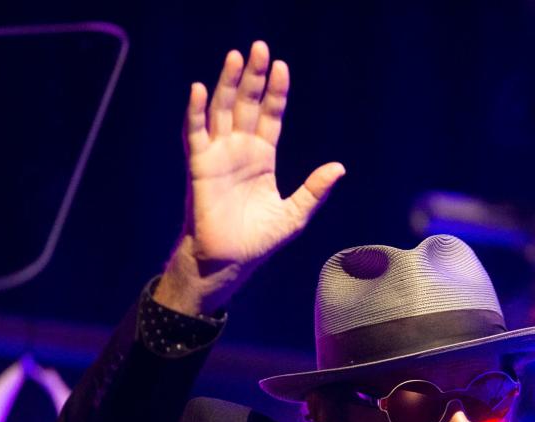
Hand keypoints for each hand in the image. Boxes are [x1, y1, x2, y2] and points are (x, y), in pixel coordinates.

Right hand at [156, 42, 345, 314]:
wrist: (228, 262)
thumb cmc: (258, 241)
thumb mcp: (294, 214)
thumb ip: (314, 190)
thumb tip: (339, 167)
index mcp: (262, 158)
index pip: (271, 116)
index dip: (277, 92)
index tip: (283, 67)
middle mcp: (239, 151)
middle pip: (247, 104)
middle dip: (254, 77)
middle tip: (260, 47)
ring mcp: (218, 156)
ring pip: (221, 110)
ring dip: (227, 83)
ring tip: (236, 57)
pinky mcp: (199, 167)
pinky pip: (195, 133)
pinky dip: (195, 111)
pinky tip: (199, 89)